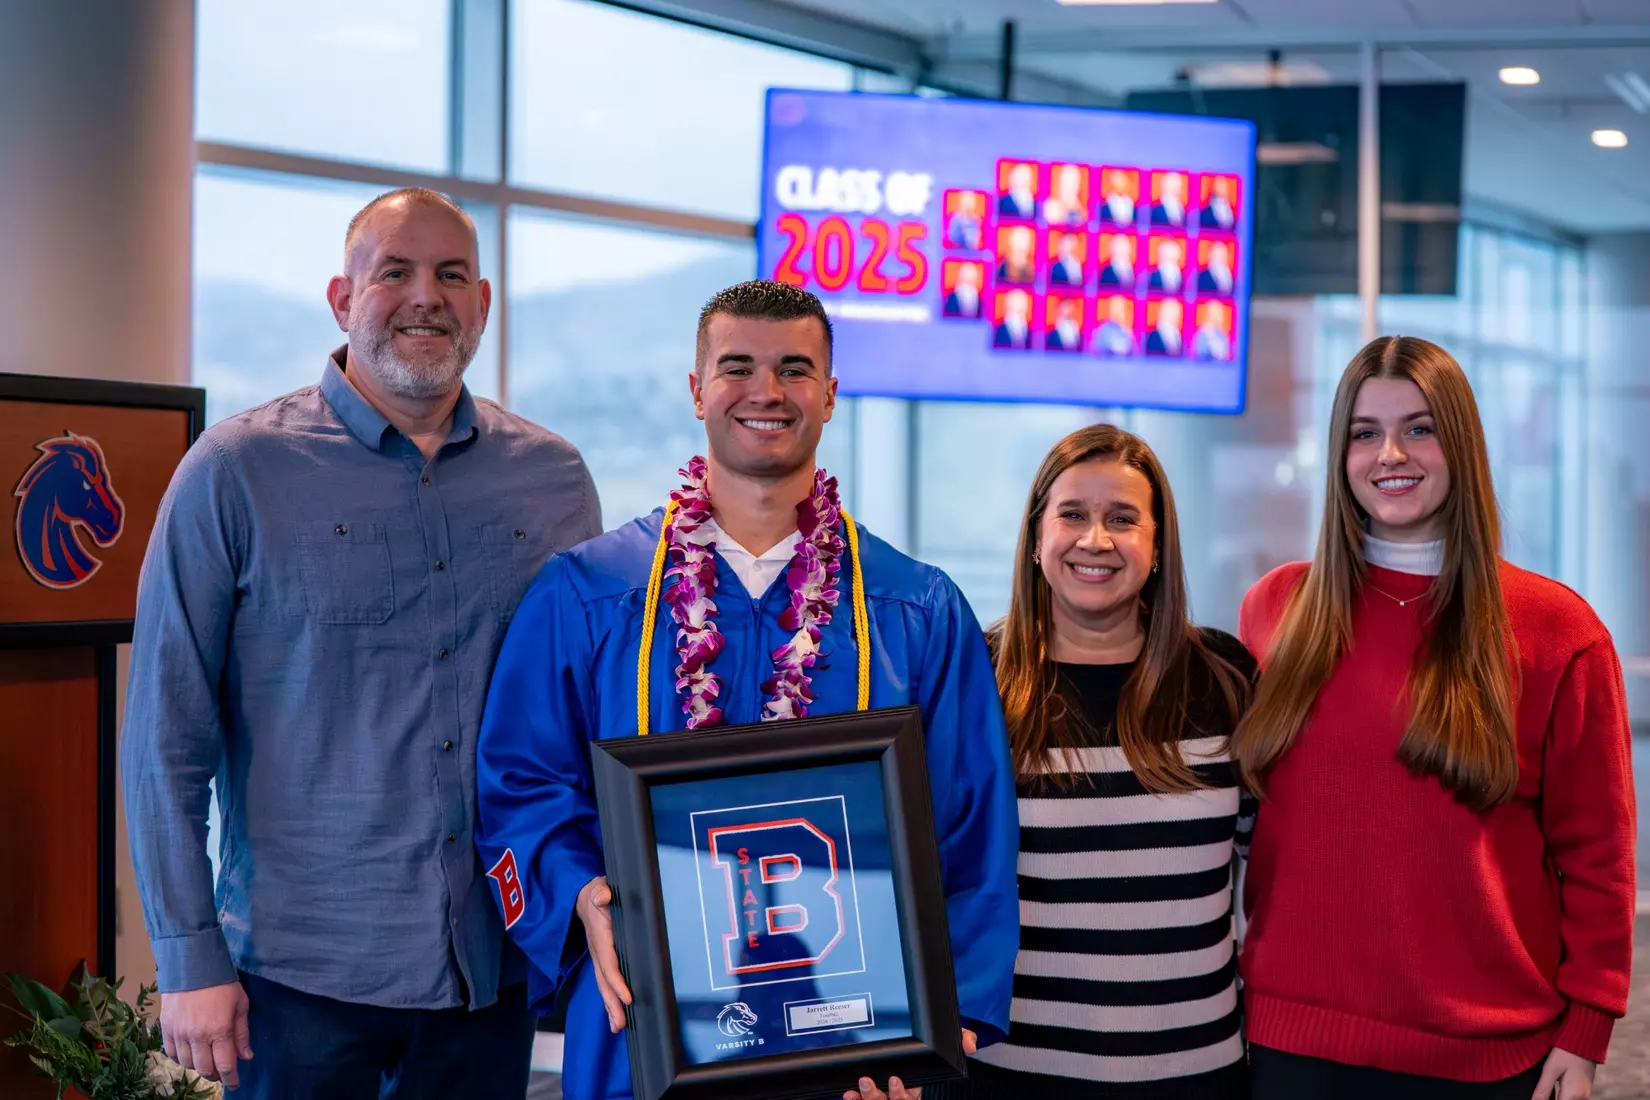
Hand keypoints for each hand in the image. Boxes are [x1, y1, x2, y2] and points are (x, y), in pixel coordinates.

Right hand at [160, 981, 251, 1088]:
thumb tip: (246, 1057)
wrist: (193, 965)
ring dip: (199, 1066)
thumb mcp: (241, 1005)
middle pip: (204, 1069)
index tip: (236, 1084)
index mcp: (219, 1030)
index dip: (232, 1079)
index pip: (225, 1065)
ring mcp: (179, 1034)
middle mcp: (197, 1036)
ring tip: (207, 1060)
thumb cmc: (223, 984)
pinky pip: (171, 1054)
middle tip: (222, 1072)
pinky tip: (190, 1053)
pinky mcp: (166, 1029)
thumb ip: (242, 1034)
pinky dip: (181, 1059)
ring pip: (187, 1064)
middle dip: (215, 1075)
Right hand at [577, 875, 631, 1033]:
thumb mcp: (598, 887)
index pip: (608, 963)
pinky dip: (610, 999)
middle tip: (620, 1025)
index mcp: (600, 937)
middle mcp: (597, 951)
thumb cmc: (595, 892)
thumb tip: (602, 896)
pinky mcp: (601, 960)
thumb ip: (601, 891)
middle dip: (611, 1004)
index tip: (627, 997)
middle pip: (603, 982)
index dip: (617, 981)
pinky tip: (617, 1015)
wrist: (582, 896)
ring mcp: (598, 957)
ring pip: (603, 986)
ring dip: (610, 1007)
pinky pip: (606, 982)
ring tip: (617, 1027)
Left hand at [842, 1029, 975, 1099]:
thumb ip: (961, 1036)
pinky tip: (848, 1093)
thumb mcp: (946, 1037)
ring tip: (859, 1083)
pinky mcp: (868, 1093)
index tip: (895, 1080)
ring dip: (866, 1097)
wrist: (907, 1035)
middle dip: (879, 1096)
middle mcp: (899, 1092)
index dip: (901, 1092)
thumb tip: (969, 1044)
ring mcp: (883, 1094)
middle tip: (869, 1081)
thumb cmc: (929, 1044)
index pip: (910, 1095)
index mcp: (915, 1085)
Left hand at [1532, 1047, 1596, 1099]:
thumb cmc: (1566, 1052)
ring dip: (1557, 1098)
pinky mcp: (1584, 1088)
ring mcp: (1585, 1093)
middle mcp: (1582, 1098)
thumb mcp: (1550, 1070)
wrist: (1585, 1039)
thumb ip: (1542, 1090)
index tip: (1537, 1097)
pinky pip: (1571, 1098)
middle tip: (1538, 1094)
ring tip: (1543, 1093)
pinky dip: (1562, 1097)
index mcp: (1572, 1096)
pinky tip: (1553, 1091)